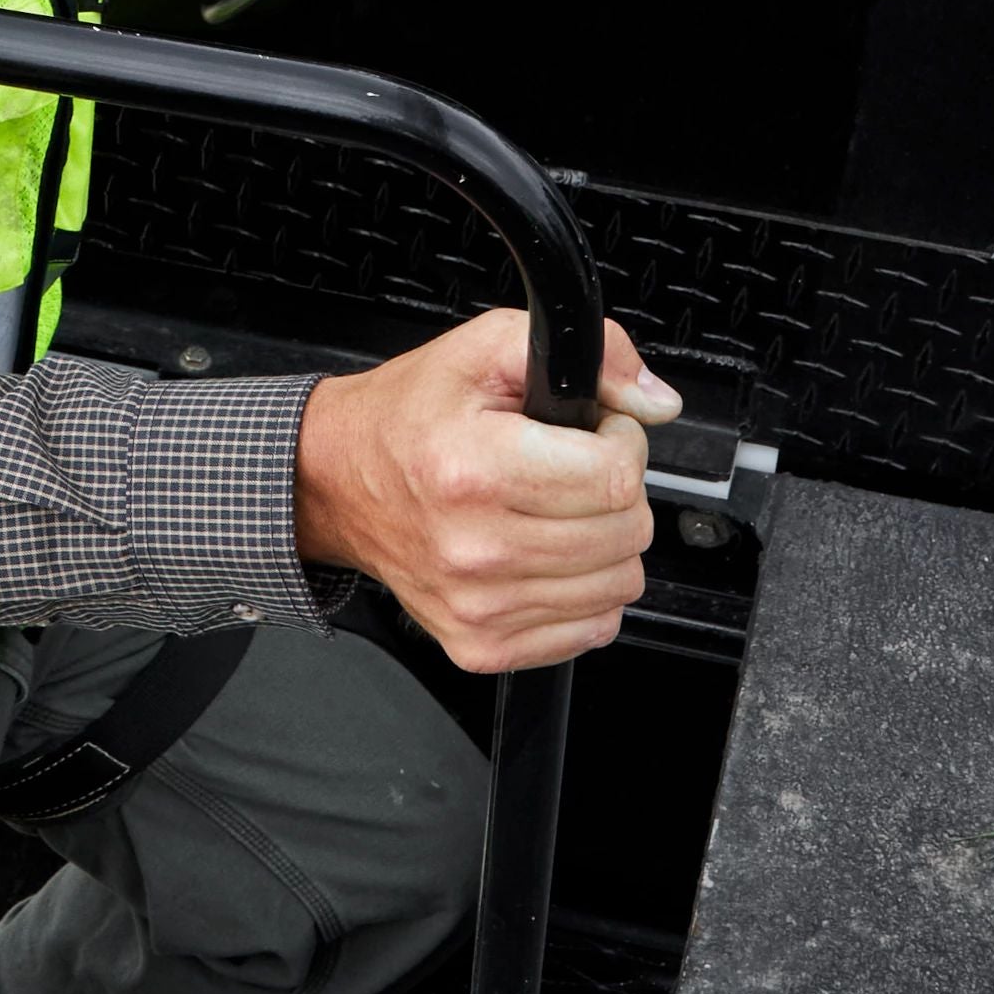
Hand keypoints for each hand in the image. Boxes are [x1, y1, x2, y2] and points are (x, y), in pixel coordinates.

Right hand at [292, 311, 677, 672]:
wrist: (338, 481)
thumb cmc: (410, 418)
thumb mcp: (485, 348)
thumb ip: (590, 354)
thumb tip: (654, 402)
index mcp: (475, 470)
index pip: (615, 477)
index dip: (622, 442)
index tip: (596, 431)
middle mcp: (475, 547)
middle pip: (625, 533)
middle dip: (615, 491)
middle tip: (572, 468)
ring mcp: (478, 606)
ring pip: (619, 584)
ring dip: (605, 542)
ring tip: (557, 510)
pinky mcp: (481, 644)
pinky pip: (591, 629)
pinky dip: (585, 592)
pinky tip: (548, 555)